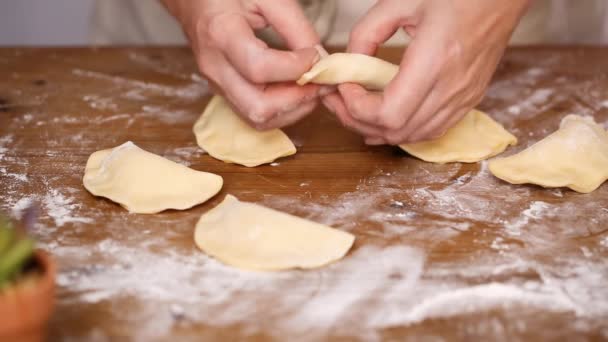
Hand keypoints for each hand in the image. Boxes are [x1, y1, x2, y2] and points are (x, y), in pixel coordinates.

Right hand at [162, 0, 322, 128]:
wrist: (195, 2)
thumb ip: (296, 26)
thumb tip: (321, 59)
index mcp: (221, 34)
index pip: (259, 68)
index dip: (295, 68)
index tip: (315, 56)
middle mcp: (215, 67)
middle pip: (258, 107)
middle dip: (297, 100)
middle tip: (320, 82)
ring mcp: (217, 85)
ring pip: (258, 119)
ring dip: (292, 110)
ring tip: (311, 87)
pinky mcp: (224, 94)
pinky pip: (255, 116)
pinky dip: (281, 110)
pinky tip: (295, 90)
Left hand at [323, 0, 530, 143]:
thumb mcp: (401, 1)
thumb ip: (366, 33)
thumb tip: (348, 63)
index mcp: (435, 60)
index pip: (388, 114)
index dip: (357, 108)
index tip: (344, 87)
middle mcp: (451, 86)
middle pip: (396, 131)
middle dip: (358, 121)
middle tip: (339, 101)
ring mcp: (464, 97)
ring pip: (413, 136)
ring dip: (379, 129)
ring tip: (357, 108)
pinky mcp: (469, 100)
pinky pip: (431, 130)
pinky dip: (404, 130)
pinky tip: (386, 117)